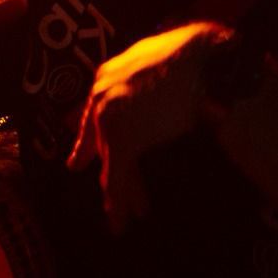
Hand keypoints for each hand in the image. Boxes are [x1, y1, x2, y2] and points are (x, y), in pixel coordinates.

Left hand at [67, 21, 233, 231]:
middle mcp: (100, 96)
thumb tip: (154, 97)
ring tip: (120, 219)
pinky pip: (117, 176)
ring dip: (119, 193)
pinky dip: (119, 201)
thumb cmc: (191, 56)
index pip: (92, 117)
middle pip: (103, 143)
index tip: (77, 163)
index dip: (86, 143)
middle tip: (108, 201)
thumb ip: (145, 82)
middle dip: (109, 172)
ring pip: (110, 163)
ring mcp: (108, 117)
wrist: (200, 56)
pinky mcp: (123, 138)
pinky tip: (120, 221)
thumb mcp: (158, 64)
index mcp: (106, 77)